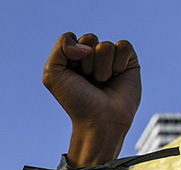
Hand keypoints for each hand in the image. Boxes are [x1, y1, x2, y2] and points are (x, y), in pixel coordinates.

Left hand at [44, 32, 140, 163]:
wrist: (99, 120)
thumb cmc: (76, 101)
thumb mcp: (52, 75)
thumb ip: (61, 47)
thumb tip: (87, 44)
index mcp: (71, 58)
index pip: (70, 38)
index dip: (70, 56)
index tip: (72, 76)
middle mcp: (91, 56)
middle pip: (88, 39)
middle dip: (86, 63)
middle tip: (88, 81)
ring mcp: (110, 58)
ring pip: (105, 46)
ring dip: (101, 68)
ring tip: (102, 83)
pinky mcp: (128, 60)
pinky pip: (123, 46)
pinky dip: (118, 64)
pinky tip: (116, 77)